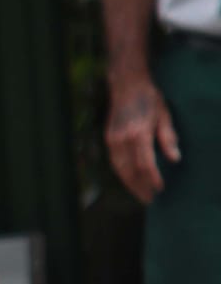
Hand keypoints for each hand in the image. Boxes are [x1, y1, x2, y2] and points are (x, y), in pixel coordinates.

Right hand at [106, 79, 179, 204]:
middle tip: (149, 200)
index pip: (145, 163)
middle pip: (130, 171)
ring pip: (120, 169)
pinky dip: (122, 174)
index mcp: (139, 133)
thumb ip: (168, 138)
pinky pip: (115, 162)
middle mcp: (123, 138)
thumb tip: (175, 159)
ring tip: (140, 194)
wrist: (126, 84)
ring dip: (129, 184)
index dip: (152, 179)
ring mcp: (113, 139)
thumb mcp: (164, 115)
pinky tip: (130, 180)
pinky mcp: (108, 138)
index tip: (160, 188)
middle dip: (140, 187)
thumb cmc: (149, 98)